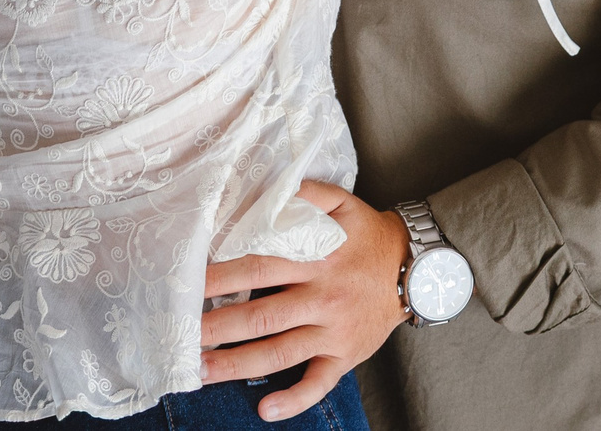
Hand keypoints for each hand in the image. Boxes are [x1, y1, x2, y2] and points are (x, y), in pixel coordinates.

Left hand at [200, 180, 409, 420]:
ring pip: (279, 352)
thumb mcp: (343, 204)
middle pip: (261, 315)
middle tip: (181, 334)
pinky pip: (319, 383)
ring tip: (201, 371)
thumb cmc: (370, 237)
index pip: (259, 267)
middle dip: (218, 327)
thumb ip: (306, 193)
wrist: (418, 270)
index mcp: (316, 260)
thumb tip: (268, 190)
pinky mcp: (345, 356)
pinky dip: (294, 399)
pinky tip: (266, 410)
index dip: (222, 276)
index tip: (189, 284)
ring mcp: (333, 332)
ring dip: (238, 365)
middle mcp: (321, 299)